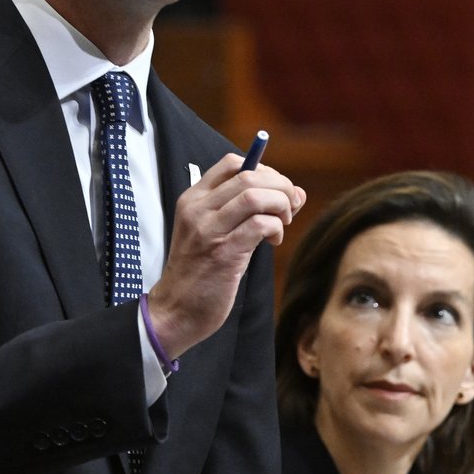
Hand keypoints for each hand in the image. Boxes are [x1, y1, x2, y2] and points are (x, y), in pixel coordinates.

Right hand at [145, 153, 304, 357]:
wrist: (176, 310)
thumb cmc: (201, 271)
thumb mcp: (215, 231)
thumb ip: (250, 210)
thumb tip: (297, 193)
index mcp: (193, 198)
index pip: (232, 163)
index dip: (264, 169)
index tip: (276, 189)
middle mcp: (198, 209)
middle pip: (249, 175)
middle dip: (280, 187)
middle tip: (289, 207)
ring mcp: (208, 230)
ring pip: (255, 196)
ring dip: (281, 206)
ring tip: (282, 223)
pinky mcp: (223, 253)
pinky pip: (260, 225)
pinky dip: (276, 228)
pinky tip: (273, 241)